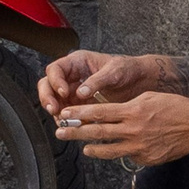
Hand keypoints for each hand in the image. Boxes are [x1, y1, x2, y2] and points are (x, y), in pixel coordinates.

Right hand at [37, 50, 163, 115]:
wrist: (140, 81)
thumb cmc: (128, 69)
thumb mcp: (114, 71)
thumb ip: (96, 81)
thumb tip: (80, 92)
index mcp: (77, 62)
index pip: (56, 69)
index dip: (56, 81)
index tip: (64, 92)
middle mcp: (72, 76)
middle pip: (48, 85)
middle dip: (48, 97)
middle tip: (54, 109)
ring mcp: (75, 91)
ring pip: (55, 101)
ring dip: (57, 111)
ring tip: (64, 121)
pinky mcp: (81, 105)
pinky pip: (68, 113)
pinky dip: (69, 120)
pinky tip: (74, 126)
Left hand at [53, 90, 188, 165]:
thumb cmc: (174, 107)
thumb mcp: (148, 97)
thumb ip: (127, 107)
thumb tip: (109, 115)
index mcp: (132, 111)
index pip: (98, 112)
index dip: (79, 113)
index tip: (65, 113)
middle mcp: (132, 130)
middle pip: (97, 132)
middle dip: (75, 132)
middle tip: (59, 132)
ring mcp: (139, 147)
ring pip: (108, 150)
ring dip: (92, 148)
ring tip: (82, 147)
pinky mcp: (145, 159)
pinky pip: (127, 155)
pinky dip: (120, 151)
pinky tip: (116, 149)